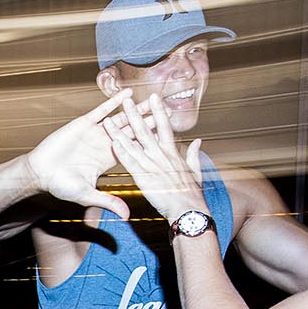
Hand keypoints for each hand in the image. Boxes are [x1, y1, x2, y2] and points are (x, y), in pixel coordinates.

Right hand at [25, 88, 160, 223]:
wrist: (40, 173)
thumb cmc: (60, 185)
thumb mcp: (87, 195)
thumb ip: (108, 202)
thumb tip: (126, 216)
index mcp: (109, 159)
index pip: (135, 150)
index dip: (151, 144)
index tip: (168, 138)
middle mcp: (105, 144)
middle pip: (133, 131)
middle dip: (150, 122)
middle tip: (169, 112)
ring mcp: (96, 132)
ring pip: (121, 119)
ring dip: (136, 109)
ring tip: (153, 99)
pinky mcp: (83, 124)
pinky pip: (102, 111)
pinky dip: (113, 103)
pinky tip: (126, 94)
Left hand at [102, 93, 206, 223]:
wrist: (189, 212)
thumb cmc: (193, 194)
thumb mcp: (197, 171)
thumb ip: (194, 155)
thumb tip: (197, 140)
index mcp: (173, 153)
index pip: (165, 127)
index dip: (158, 111)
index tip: (153, 96)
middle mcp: (162, 156)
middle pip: (145, 131)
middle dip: (135, 114)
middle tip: (126, 100)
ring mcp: (152, 167)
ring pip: (133, 145)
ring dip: (120, 132)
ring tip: (110, 119)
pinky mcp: (144, 179)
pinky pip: (130, 164)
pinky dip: (122, 153)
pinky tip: (113, 143)